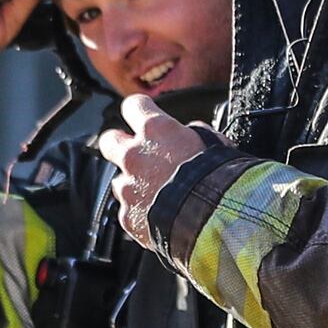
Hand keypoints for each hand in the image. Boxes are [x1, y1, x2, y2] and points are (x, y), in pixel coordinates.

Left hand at [94, 95, 211, 250]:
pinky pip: (129, 211)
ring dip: (135, 185)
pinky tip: (162, 218)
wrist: (214, 221)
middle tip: (138, 154)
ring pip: (120, 181)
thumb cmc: (218, 181)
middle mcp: (134, 155)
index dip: (140, 111)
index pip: (133, 105)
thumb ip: (192, 134)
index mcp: (156, 130)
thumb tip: (187, 135)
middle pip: (110, 140)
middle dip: (120, 145)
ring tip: (161, 196)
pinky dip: (142, 213)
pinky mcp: (127, 216)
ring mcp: (128, 187)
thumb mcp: (213, 144)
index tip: (144, 116)